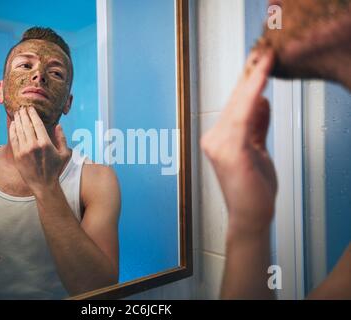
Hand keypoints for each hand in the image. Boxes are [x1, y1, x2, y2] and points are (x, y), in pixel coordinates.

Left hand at [9, 106, 70, 194]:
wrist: (43, 184)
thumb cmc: (55, 169)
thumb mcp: (64, 154)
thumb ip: (62, 138)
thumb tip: (58, 125)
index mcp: (46, 143)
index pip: (37, 123)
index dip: (32, 114)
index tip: (30, 108)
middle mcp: (33, 145)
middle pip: (26, 124)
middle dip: (24, 114)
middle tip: (22, 107)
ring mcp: (24, 150)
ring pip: (19, 130)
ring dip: (18, 120)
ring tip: (17, 113)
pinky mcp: (17, 155)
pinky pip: (13, 139)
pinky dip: (13, 130)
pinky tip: (13, 124)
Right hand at [201, 48, 276, 235]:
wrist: (250, 216)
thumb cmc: (252, 189)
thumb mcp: (256, 150)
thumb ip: (256, 126)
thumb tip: (260, 101)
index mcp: (217, 139)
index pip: (234, 106)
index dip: (247, 83)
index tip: (257, 64)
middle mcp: (213, 139)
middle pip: (234, 101)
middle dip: (250, 75)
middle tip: (263, 53)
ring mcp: (218, 144)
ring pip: (238, 105)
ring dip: (253, 80)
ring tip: (265, 60)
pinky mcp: (230, 150)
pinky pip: (244, 117)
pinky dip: (252, 96)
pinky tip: (260, 82)